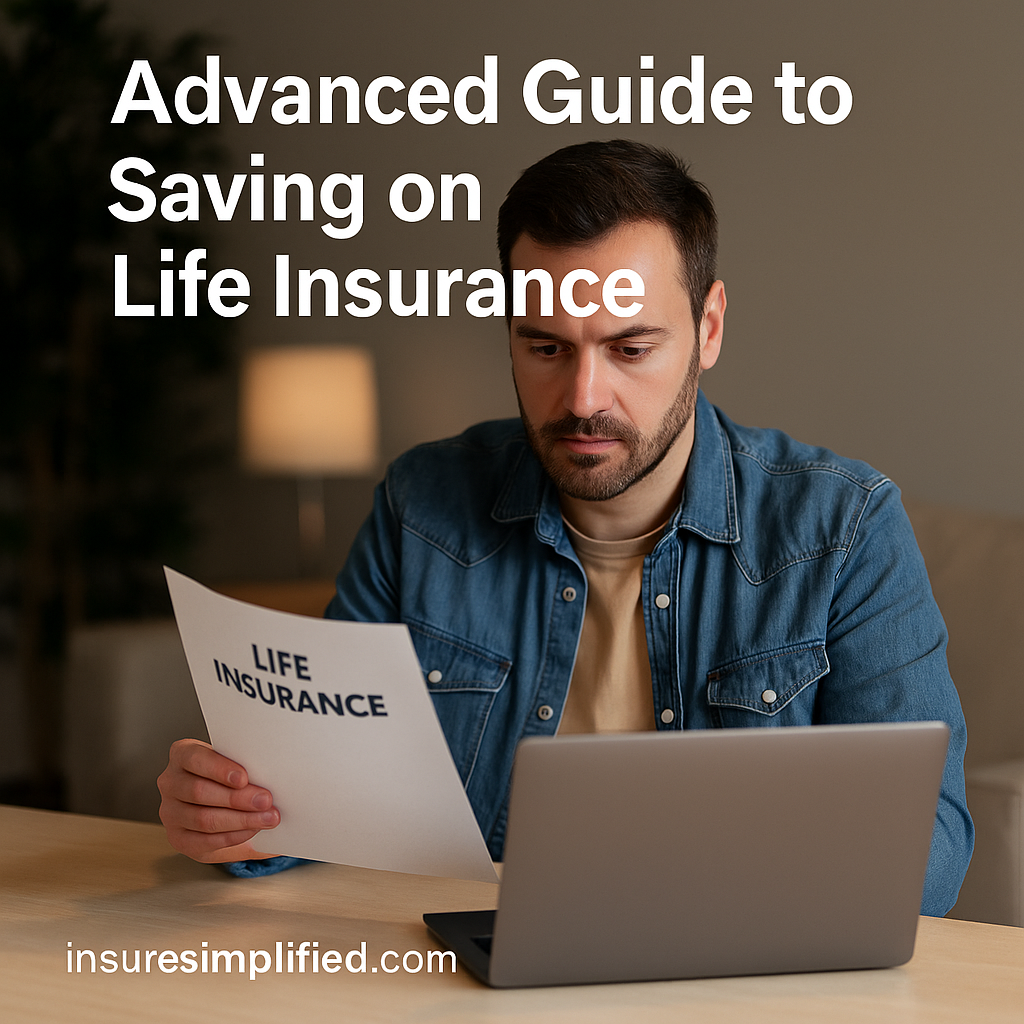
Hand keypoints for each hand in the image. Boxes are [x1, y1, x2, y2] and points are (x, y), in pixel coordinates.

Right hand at [157, 738, 280, 862]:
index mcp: (182, 754)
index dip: (219, 768)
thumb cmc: (230, 778)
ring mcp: (170, 812)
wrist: (223, 804)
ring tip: (267, 817)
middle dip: (237, 798)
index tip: (243, 777)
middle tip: (266, 800)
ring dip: (240, 819)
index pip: (194, 758)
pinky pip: (205, 841)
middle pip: (199, 791)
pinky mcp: (178, 838)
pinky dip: (233, 836)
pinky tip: (252, 830)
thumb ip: (248, 765)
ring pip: (203, 818)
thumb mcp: (236, 764)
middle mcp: (171, 782)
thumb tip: (278, 773)